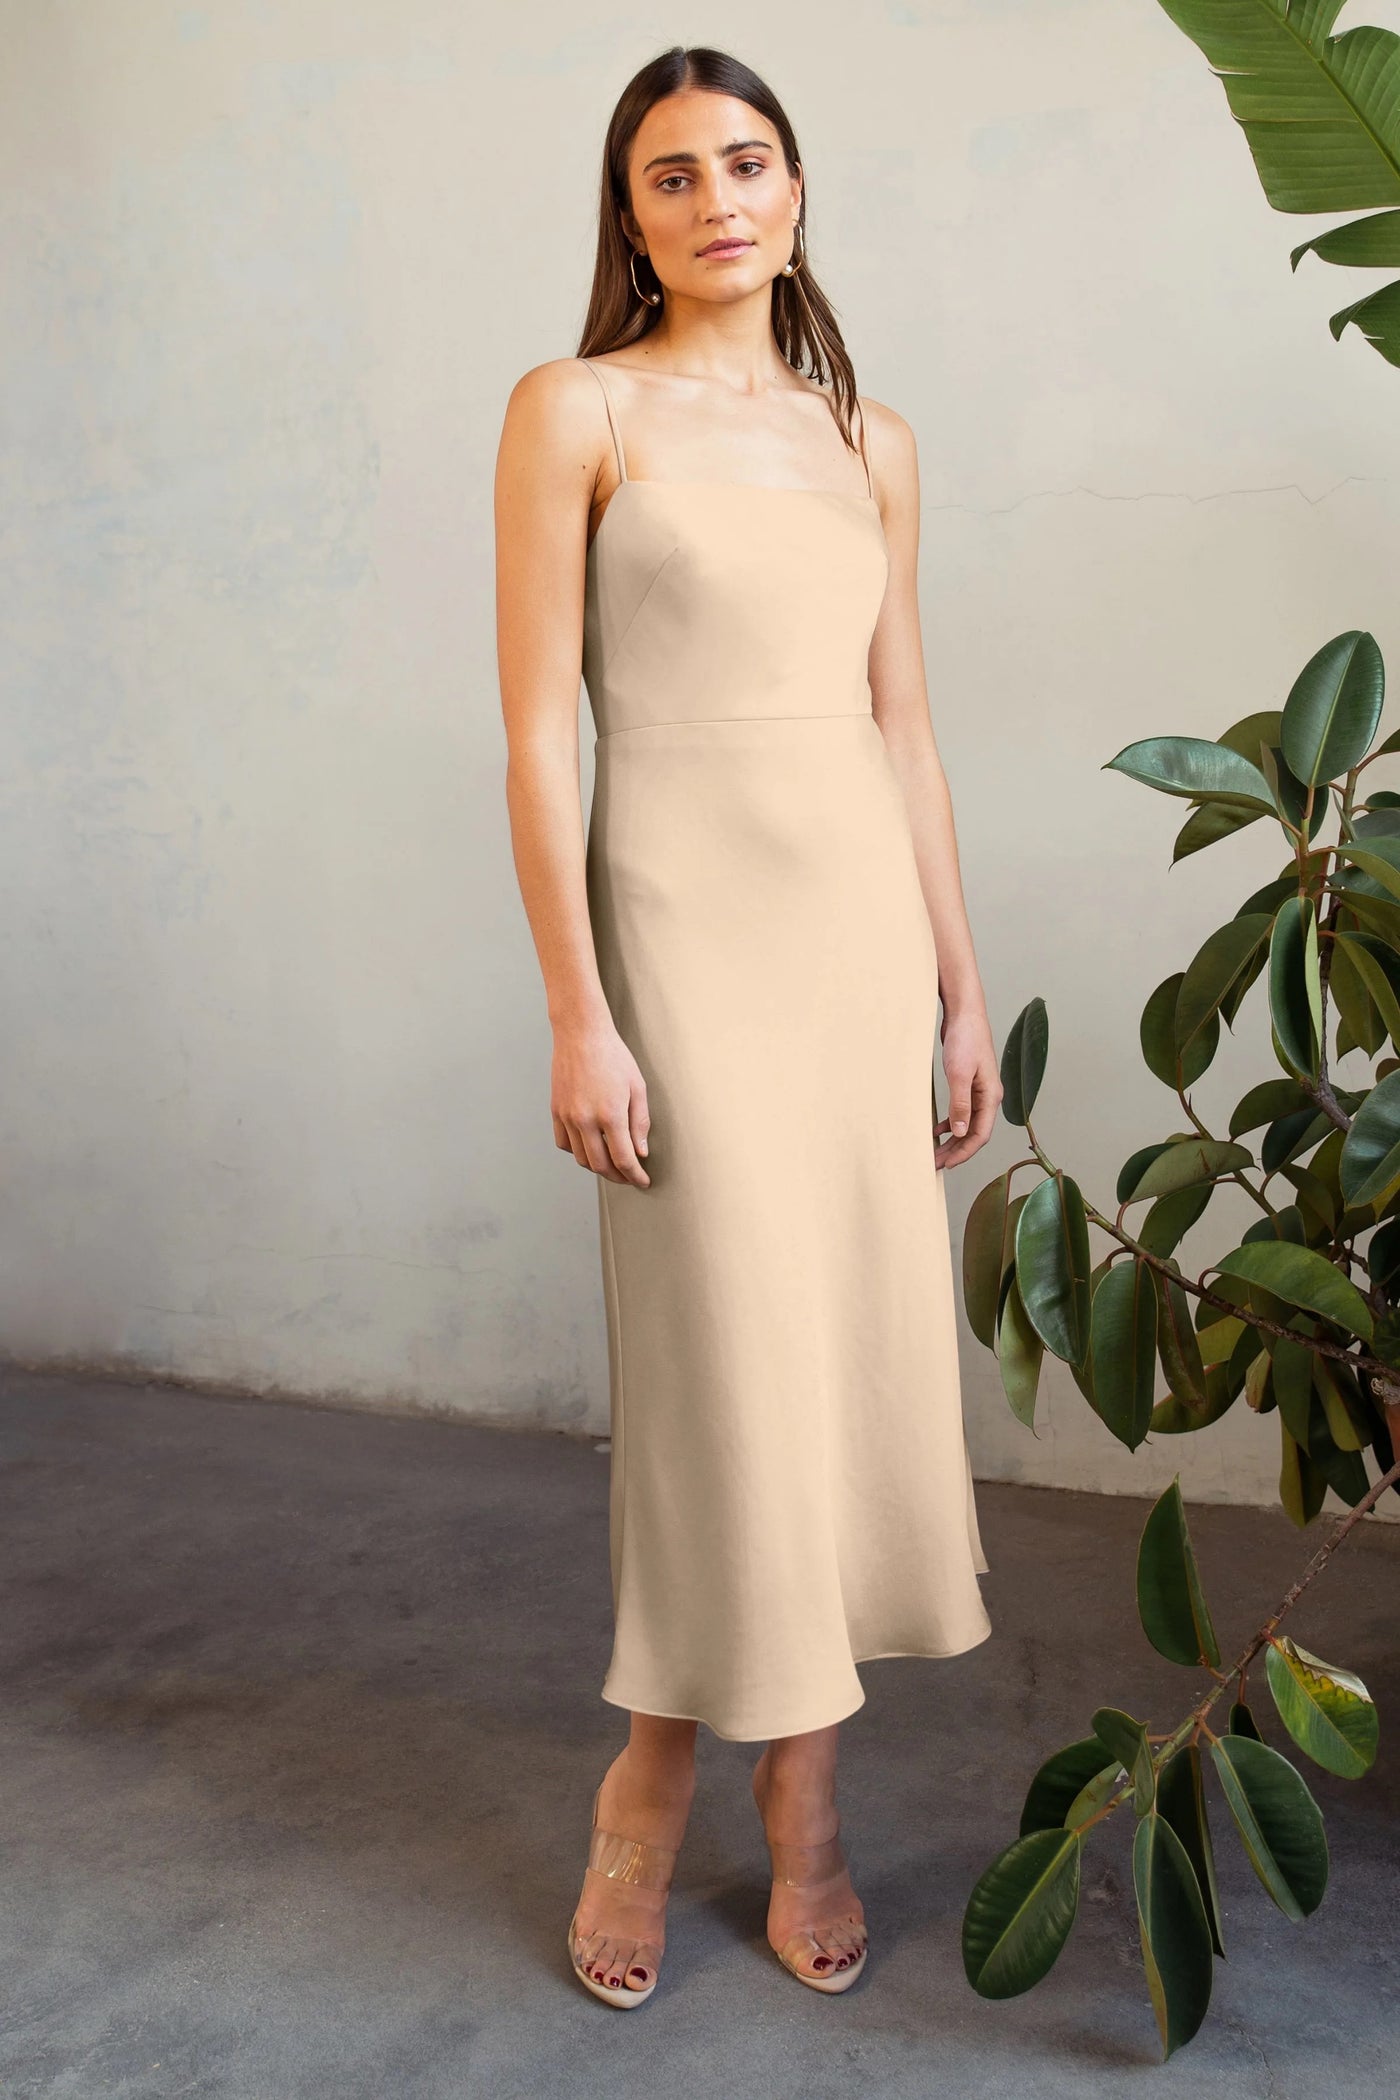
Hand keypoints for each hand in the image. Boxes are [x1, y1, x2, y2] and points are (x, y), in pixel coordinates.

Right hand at [551, 1018, 651, 1187]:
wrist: (581, 1034)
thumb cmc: (613, 1056)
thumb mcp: (637, 1087)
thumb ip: (640, 1123)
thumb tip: (641, 1151)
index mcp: (610, 1114)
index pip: (623, 1159)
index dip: (635, 1176)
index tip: (642, 1181)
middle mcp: (585, 1119)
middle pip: (600, 1165)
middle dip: (618, 1177)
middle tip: (630, 1177)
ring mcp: (567, 1116)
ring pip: (581, 1158)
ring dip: (598, 1167)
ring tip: (612, 1164)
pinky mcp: (556, 1111)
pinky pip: (564, 1143)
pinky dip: (578, 1152)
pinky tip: (590, 1147)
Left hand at [934, 1004, 1001, 1170]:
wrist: (965, 1014)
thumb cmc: (965, 1040)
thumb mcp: (959, 1074)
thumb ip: (960, 1104)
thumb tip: (959, 1131)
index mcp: (990, 1097)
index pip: (980, 1135)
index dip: (964, 1152)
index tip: (947, 1164)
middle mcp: (988, 1097)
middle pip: (973, 1133)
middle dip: (955, 1151)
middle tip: (935, 1164)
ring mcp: (979, 1091)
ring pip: (967, 1124)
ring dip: (952, 1140)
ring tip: (934, 1152)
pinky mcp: (968, 1085)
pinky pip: (962, 1112)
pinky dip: (950, 1123)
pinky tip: (938, 1130)